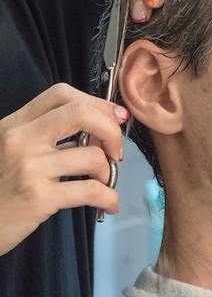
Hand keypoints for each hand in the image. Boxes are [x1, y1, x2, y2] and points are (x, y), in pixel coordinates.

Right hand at [0, 83, 127, 255]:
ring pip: (92, 156)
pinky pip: (90, 190)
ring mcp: (31, 168)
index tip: (115, 116)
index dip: (96, 102)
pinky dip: (109, 197)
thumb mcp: (13, 149)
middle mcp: (22, 139)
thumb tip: (97, 132)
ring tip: (104, 182)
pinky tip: (109, 203)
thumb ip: (49, 136)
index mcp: (17, 124)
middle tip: (116, 149)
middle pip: (81, 113)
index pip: (62, 93)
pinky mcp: (39, 198)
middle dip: (110, 129)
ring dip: (109, 171)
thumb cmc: (0, 186)